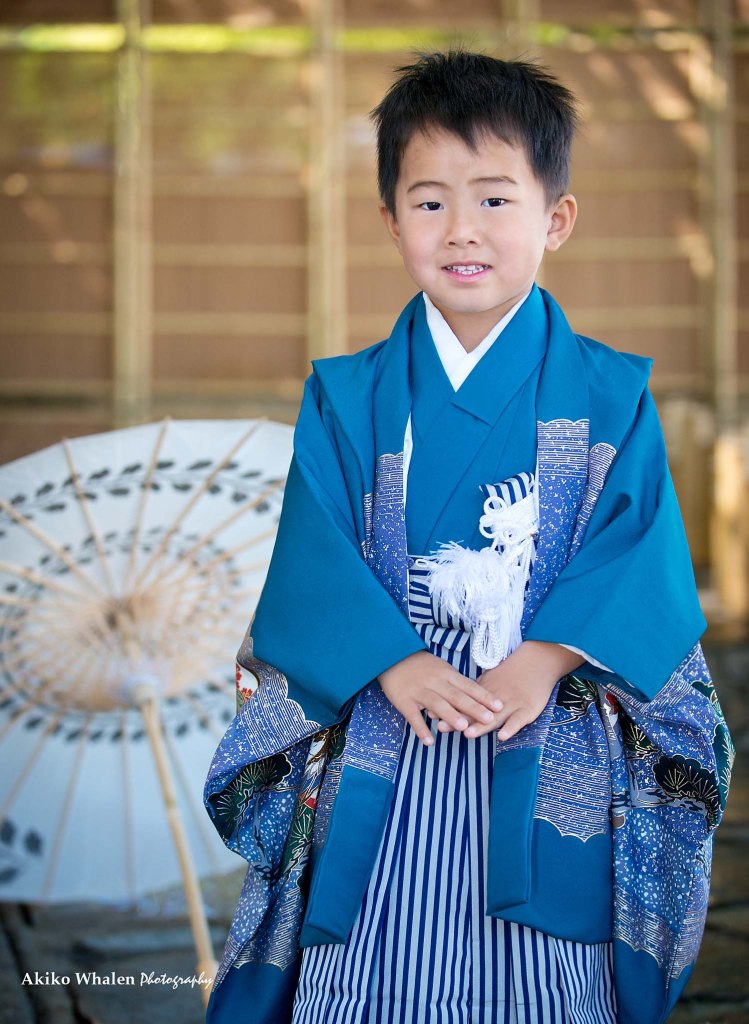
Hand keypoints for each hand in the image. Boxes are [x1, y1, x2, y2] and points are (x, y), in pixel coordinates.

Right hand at [378, 650, 504, 746]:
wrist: (391, 655)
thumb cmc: (422, 665)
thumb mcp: (441, 668)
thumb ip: (456, 684)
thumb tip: (477, 699)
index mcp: (446, 673)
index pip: (468, 686)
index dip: (484, 696)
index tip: (499, 705)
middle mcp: (435, 682)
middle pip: (456, 696)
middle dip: (473, 708)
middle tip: (489, 719)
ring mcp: (418, 691)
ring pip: (436, 704)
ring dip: (450, 715)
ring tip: (463, 727)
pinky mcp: (403, 700)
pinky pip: (412, 716)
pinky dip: (420, 728)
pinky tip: (429, 741)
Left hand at [439, 641, 585, 742]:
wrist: (537, 661)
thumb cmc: (511, 674)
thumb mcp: (490, 680)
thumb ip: (472, 693)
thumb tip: (449, 701)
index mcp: (485, 690)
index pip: (464, 702)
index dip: (448, 708)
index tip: (431, 714)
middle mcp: (495, 698)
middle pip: (475, 711)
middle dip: (458, 719)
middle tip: (442, 727)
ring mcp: (512, 703)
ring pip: (494, 716)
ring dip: (481, 726)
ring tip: (468, 734)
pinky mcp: (527, 709)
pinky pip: (518, 720)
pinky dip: (510, 728)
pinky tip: (502, 736)